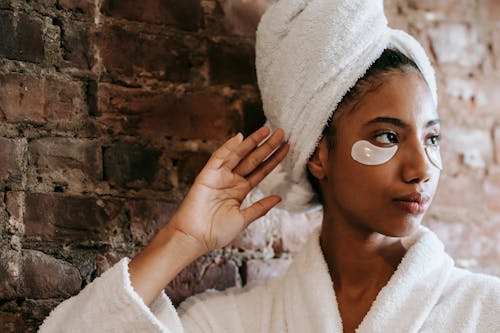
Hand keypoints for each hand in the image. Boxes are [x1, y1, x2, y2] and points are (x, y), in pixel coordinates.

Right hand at [168, 127, 288, 251]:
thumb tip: (278, 198)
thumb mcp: (243, 219)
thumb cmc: (216, 232)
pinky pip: (219, 158)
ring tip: (267, 130)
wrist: (195, 238)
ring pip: (238, 155)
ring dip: (251, 142)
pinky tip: (239, 137)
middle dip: (267, 146)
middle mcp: (231, 180)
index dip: (273, 160)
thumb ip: (260, 208)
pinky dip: (228, 147)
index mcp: (240, 190)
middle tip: (282, 132)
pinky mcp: (207, 175)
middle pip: (253, 159)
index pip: (261, 171)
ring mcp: (219, 176)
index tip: (287, 148)